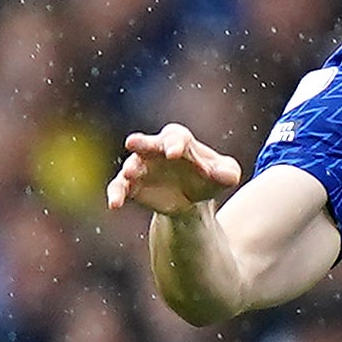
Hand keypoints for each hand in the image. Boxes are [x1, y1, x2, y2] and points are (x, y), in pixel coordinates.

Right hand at [108, 124, 241, 216]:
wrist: (192, 199)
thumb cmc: (209, 177)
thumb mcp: (225, 174)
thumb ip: (227, 173)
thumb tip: (226, 176)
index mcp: (180, 141)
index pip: (175, 137)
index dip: (174, 143)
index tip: (174, 152)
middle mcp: (155, 150)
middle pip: (147, 143)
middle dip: (142, 143)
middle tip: (133, 143)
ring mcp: (141, 166)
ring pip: (131, 165)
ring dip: (130, 169)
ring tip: (130, 175)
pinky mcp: (131, 186)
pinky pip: (119, 187)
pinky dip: (115, 194)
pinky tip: (114, 204)